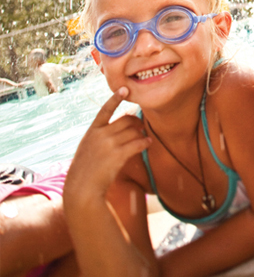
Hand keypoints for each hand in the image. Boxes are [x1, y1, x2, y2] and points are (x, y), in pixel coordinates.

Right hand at [64, 88, 150, 202]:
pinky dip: (145, 142)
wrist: (82, 186)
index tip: (124, 89)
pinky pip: (137, 143)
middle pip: (126, 120)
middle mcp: (101, 134)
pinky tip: (148, 143)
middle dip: (136, 122)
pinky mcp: (118, 154)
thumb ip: (100, 135)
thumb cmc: (86, 168)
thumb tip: (122, 127)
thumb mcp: (88, 147)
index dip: (115, 98)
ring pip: (133, 131)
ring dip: (142, 133)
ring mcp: (109, 144)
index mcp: (92, 130)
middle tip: (141, 126)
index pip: (105, 110)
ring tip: (145, 137)